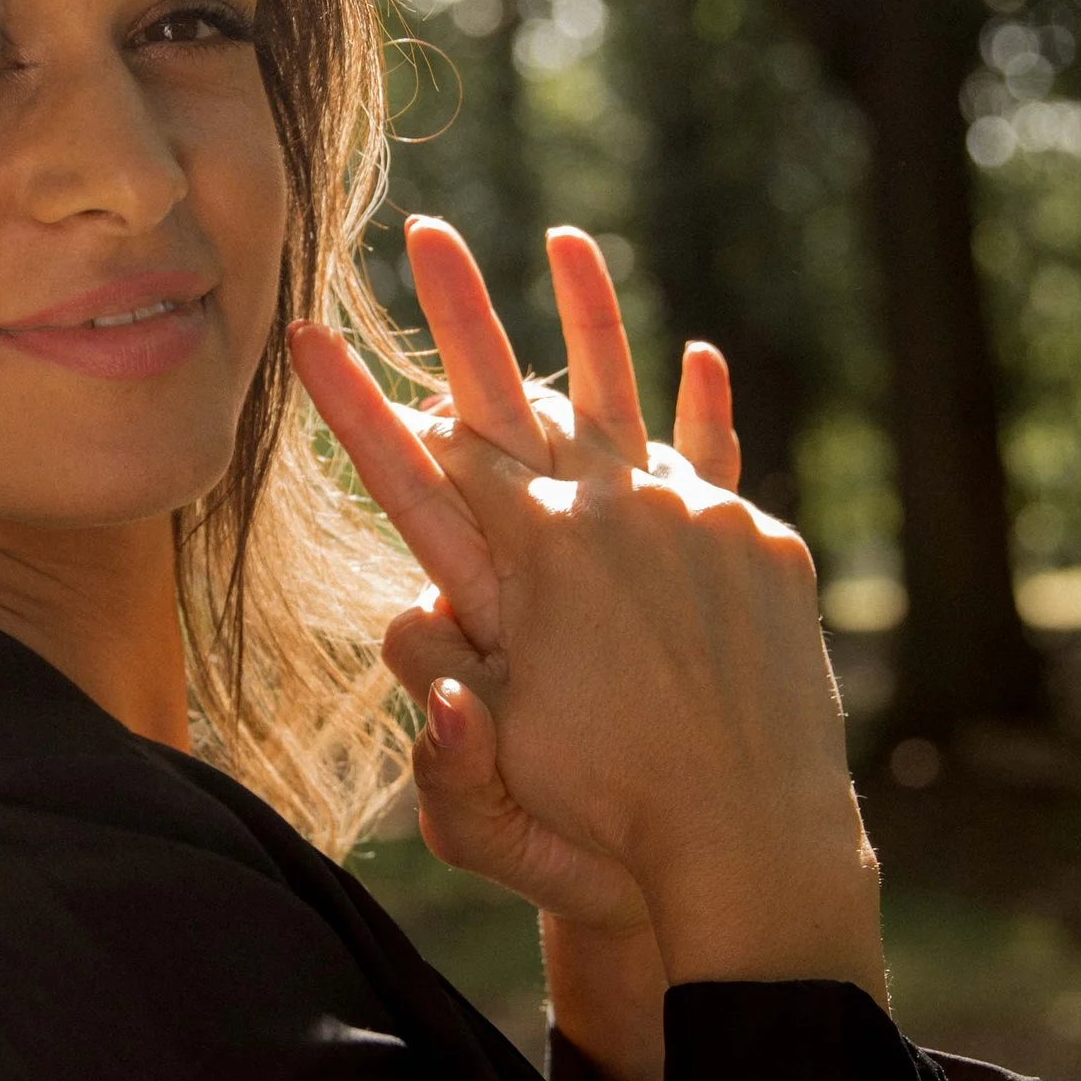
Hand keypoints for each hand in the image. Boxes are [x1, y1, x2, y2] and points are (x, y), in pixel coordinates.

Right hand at [291, 221, 885, 1003]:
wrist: (760, 846)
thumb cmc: (606, 820)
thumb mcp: (490, 783)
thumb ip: (433, 708)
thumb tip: (409, 645)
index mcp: (540, 555)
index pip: (440, 456)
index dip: (371, 402)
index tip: (315, 335)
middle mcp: (620, 513)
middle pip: (525, 396)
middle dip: (463, 313)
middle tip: (427, 234)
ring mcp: (703, 521)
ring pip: (633, 402)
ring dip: (593, 315)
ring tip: (568, 240)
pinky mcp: (764, 548)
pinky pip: (723, 462)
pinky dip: (707, 408)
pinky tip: (699, 355)